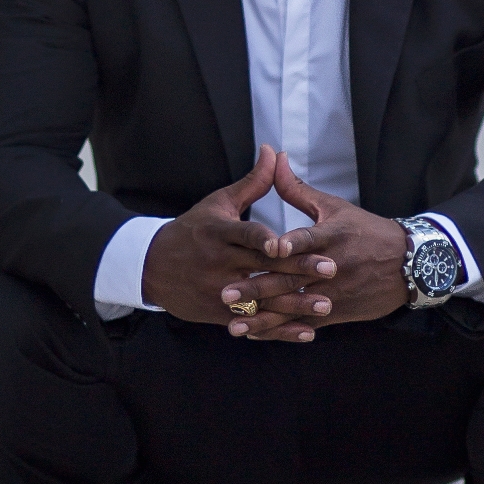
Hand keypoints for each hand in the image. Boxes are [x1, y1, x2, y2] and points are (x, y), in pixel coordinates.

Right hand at [141, 146, 336, 324]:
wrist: (152, 267)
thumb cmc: (192, 230)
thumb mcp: (218, 203)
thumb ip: (252, 183)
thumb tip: (274, 152)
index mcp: (218, 233)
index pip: (245, 235)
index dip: (264, 240)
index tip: (286, 244)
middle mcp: (218, 262)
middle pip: (262, 267)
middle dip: (297, 269)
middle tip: (331, 267)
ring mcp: (219, 290)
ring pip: (262, 298)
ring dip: (295, 303)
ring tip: (326, 302)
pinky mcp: (219, 313)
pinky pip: (254, 322)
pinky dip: (280, 329)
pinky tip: (306, 331)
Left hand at [218, 151, 408, 340]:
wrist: (408, 264)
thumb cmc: (366, 230)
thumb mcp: (334, 206)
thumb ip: (298, 189)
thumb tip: (274, 158)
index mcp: (331, 236)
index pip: (308, 239)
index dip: (291, 244)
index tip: (271, 248)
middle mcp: (331, 267)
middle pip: (292, 278)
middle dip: (259, 288)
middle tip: (227, 293)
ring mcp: (333, 292)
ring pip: (295, 306)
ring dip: (264, 317)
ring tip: (235, 324)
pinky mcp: (336, 311)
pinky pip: (305, 322)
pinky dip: (281, 329)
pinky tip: (256, 333)